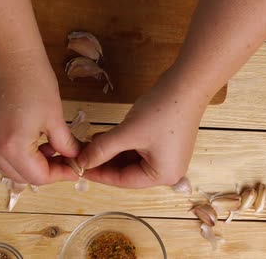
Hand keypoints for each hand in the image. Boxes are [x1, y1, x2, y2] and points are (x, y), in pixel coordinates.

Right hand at [0, 47, 78, 184]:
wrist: (8, 53)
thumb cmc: (34, 80)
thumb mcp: (55, 116)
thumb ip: (65, 143)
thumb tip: (74, 158)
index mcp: (12, 147)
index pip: (38, 177)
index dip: (60, 175)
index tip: (75, 168)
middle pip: (21, 177)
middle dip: (45, 172)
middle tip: (65, 159)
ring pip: (8, 168)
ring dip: (29, 165)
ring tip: (50, 148)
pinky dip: (16, 155)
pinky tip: (32, 139)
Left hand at [78, 70, 209, 187]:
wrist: (187, 84)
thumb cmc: (162, 111)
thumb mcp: (128, 133)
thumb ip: (103, 149)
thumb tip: (81, 162)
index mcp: (162, 175)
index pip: (123, 181)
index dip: (99, 173)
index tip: (78, 167)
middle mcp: (167, 170)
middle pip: (127, 171)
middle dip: (104, 161)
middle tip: (81, 154)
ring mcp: (167, 156)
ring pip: (131, 158)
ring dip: (111, 150)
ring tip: (90, 143)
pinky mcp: (165, 142)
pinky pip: (139, 148)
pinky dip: (123, 143)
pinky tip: (106, 135)